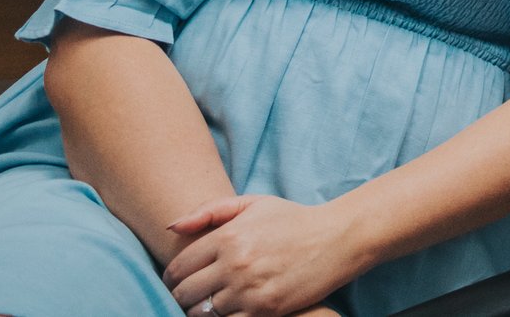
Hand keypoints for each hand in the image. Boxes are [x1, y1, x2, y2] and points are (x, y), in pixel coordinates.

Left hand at [163, 194, 362, 316]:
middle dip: (181, 297)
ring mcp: (249, 289)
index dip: (171, 278)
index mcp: (228, 237)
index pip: (178, 268)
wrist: (338, 238)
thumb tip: (171, 227)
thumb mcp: (254, 203)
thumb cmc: (293, 219)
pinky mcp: (265, 309)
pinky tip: (231, 310)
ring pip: (202, 313)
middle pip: (184, 294)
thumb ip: (210, 211)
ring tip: (209, 304)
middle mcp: (235, 264)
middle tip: (190, 296)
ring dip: (201, 311)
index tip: (177, 281)